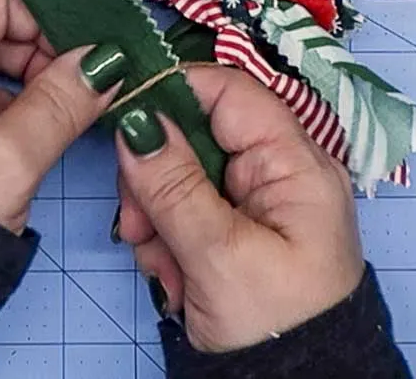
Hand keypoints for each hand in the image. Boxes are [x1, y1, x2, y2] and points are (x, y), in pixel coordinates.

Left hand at [0, 0, 126, 233]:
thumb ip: (61, 102)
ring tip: (77, 109)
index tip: (93, 46)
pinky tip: (48, 128)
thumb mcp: (7, 161)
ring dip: (35, 79)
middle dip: (46, 48)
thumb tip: (107, 60)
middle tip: (95, 82)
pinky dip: (16, 104)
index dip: (47, 13)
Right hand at [115, 66, 364, 352]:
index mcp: (294, 163)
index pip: (228, 92)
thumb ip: (172, 185)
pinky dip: (165, 234)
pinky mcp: (234, 226)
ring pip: (179, 171)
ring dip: (154, 213)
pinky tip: (171, 273)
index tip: (120, 113)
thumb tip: (133, 118)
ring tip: (159, 262)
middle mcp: (276, 170)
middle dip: (155, 173)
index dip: (172, 91)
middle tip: (135, 221)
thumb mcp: (218, 255)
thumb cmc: (276, 324)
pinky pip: (183, 205)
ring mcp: (254, 199)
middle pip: (194, 131)